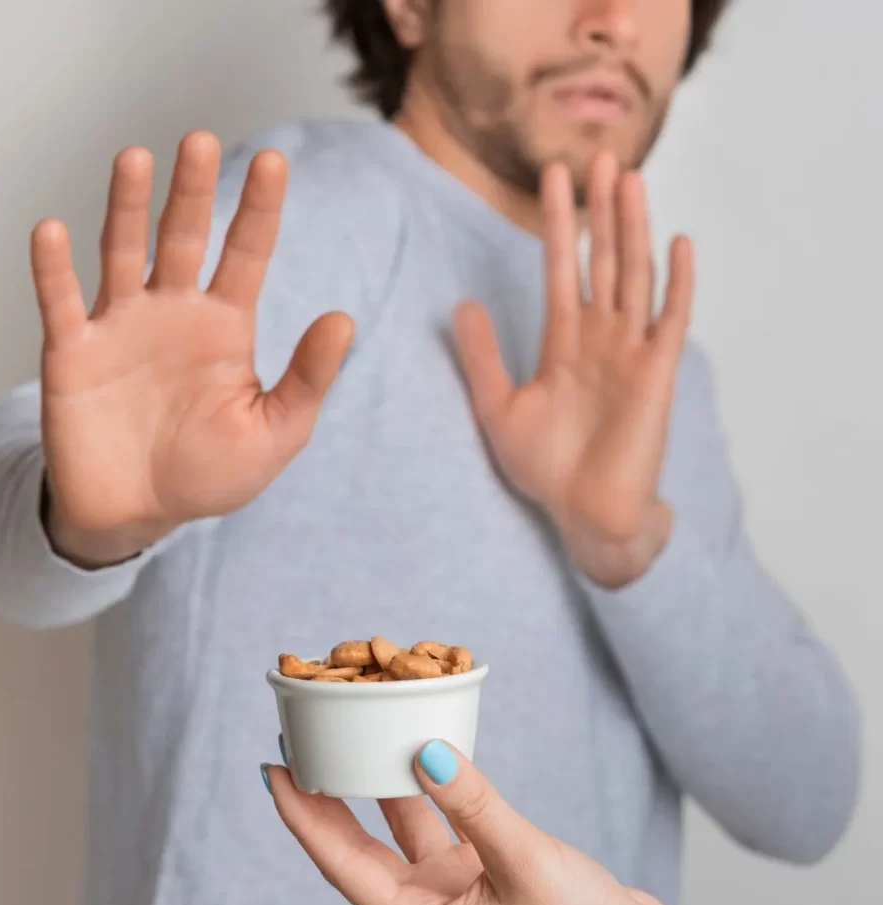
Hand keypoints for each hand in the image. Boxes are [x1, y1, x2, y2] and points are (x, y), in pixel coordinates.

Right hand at [31, 132, 352, 565]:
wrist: (138, 513)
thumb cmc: (210, 474)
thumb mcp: (275, 433)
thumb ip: (308, 378)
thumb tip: (344, 319)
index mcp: (225, 326)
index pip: (246, 254)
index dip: (259, 209)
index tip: (275, 162)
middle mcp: (173, 312)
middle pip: (184, 236)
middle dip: (193, 191)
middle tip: (202, 141)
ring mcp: (121, 326)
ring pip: (122, 252)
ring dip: (126, 208)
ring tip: (135, 159)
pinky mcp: (73, 353)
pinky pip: (59, 303)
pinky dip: (53, 269)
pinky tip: (52, 231)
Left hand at [266, 742, 674, 904]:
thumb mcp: (522, 859)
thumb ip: (470, 802)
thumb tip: (421, 750)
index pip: (341, 864)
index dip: (303, 816)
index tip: (274, 769)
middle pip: (356, 847)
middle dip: (323, 799)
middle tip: (296, 746)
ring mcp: (452, 893)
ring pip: (396, 831)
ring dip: (373, 788)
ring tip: (347, 739)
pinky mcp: (479, 874)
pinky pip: (436, 823)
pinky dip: (423, 790)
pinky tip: (414, 754)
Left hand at [453, 153, 693, 587]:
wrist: (583, 514)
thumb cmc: (545, 469)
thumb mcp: (498, 407)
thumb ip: (482, 357)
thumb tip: (460, 305)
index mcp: (564, 343)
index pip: (561, 269)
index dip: (557, 224)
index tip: (554, 177)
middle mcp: (600, 338)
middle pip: (603, 260)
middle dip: (601, 210)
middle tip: (602, 156)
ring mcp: (631, 352)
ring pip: (634, 276)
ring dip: (634, 228)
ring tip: (630, 179)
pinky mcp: (657, 374)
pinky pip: (670, 320)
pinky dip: (676, 283)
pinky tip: (678, 242)